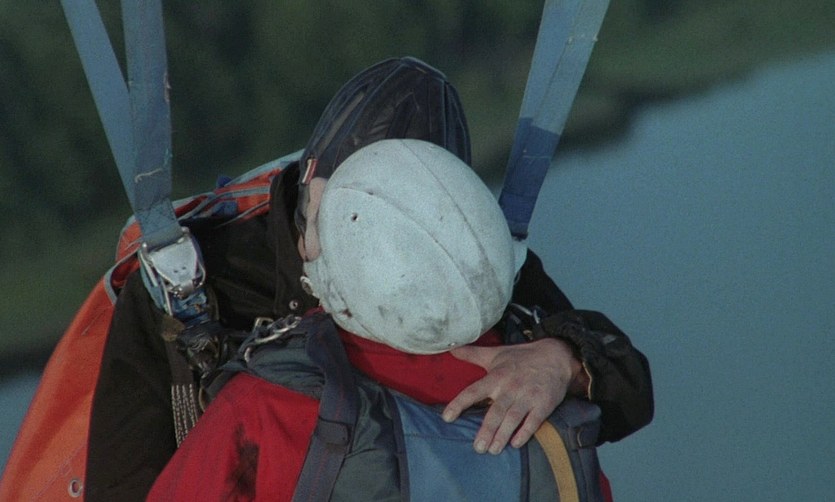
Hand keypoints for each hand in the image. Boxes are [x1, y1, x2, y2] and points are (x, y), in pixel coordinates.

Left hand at [442, 338, 581, 453]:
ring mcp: (528, 396)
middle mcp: (510, 387)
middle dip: (486, 430)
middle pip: (495, 411)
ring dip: (502, 435)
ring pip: (513, 418)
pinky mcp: (543, 404)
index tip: (447, 418)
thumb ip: (472, 354)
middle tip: (478, 448)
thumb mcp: (496, 353)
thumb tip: (451, 349)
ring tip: (493, 450)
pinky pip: (533, 421)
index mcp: (496, 377)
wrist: (557, 357)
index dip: (459, 404)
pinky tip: (516, 444)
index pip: (473, 391)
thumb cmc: (522, 357)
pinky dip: (525, 433)